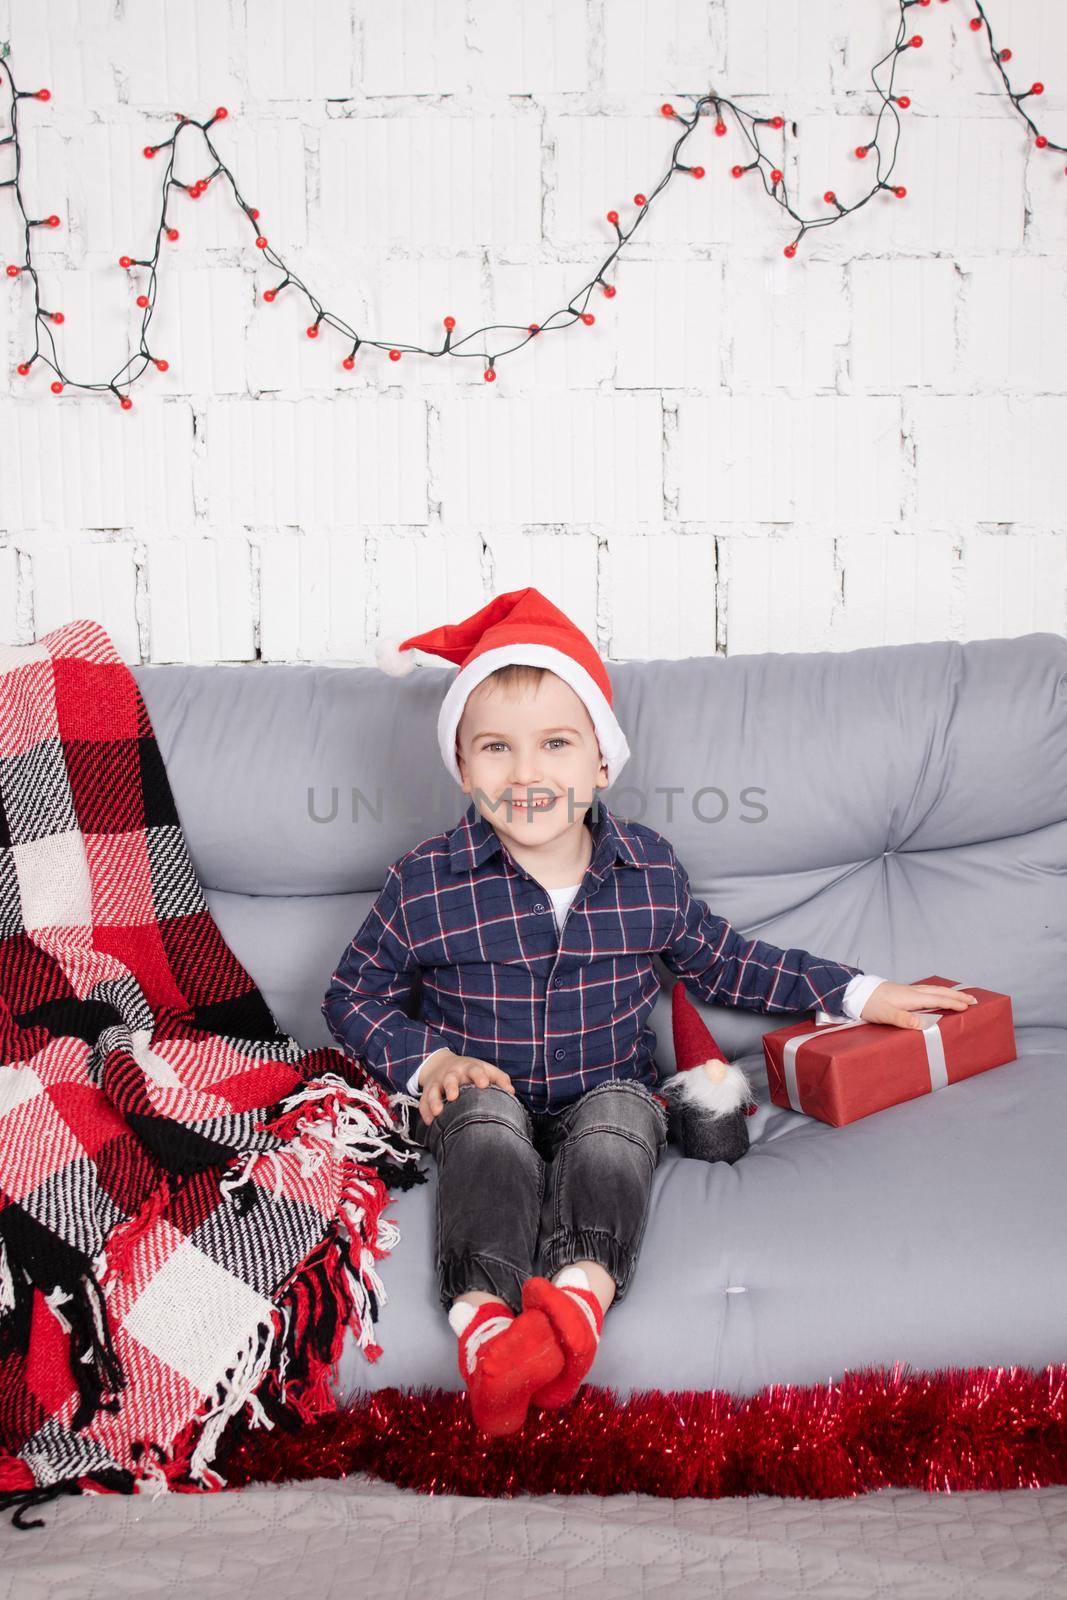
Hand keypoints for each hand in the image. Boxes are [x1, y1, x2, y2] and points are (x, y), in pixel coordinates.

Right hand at [417, 1049, 514, 1125]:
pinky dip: (424, 1111)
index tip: (483, 1085)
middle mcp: (452, 1074)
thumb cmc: (471, 1071)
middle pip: (450, 1078)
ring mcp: (438, 1083)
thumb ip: (500, 1079)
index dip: (479, 1076)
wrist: (443, 1064)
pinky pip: (423, 1102)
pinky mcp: (427, 1092)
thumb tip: (511, 1092)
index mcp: (469, 1068)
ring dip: (434, 1101)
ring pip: (433, 1090)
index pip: (475, 1070)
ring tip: (438, 1112)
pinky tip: (429, 1121)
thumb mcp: (486, 1070)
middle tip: (453, 1096)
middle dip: (451, 1087)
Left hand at [860, 982, 978, 1029]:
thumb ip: (903, 1020)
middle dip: (957, 995)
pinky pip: (928, 990)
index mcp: (911, 998)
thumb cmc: (870, 1005)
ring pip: (934, 989)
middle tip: (974, 1000)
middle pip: (940, 991)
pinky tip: (938, 995)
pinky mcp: (903, 992)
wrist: (856, 993)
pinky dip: (939, 992)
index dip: (953, 1003)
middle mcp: (912, 992)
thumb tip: (922, 1025)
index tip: (969, 1006)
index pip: (937, 1000)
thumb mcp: (885, 1015)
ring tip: (961, 997)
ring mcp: (908, 990)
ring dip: (949, 992)